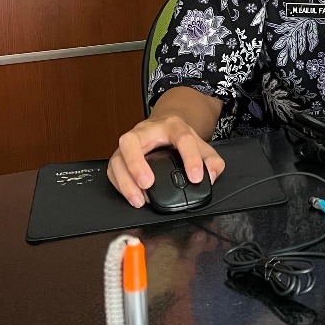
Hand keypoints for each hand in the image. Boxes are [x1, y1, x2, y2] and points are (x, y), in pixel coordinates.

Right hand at [106, 115, 223, 208]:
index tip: (195, 177)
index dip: (191, 158)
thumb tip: (211, 177)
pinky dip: (119, 184)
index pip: (182, 138)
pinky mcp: (120, 154)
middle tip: (148, 183)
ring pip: (117, 157)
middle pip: (131, 140)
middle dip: (136, 164)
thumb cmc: (180, 137)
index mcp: (172, 126)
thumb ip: (212, 161)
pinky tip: (132, 195)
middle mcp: (146, 131)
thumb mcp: (201, 145)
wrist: (164, 124)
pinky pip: (112, 169)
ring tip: (139, 199)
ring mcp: (130, 142)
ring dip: (125, 180)